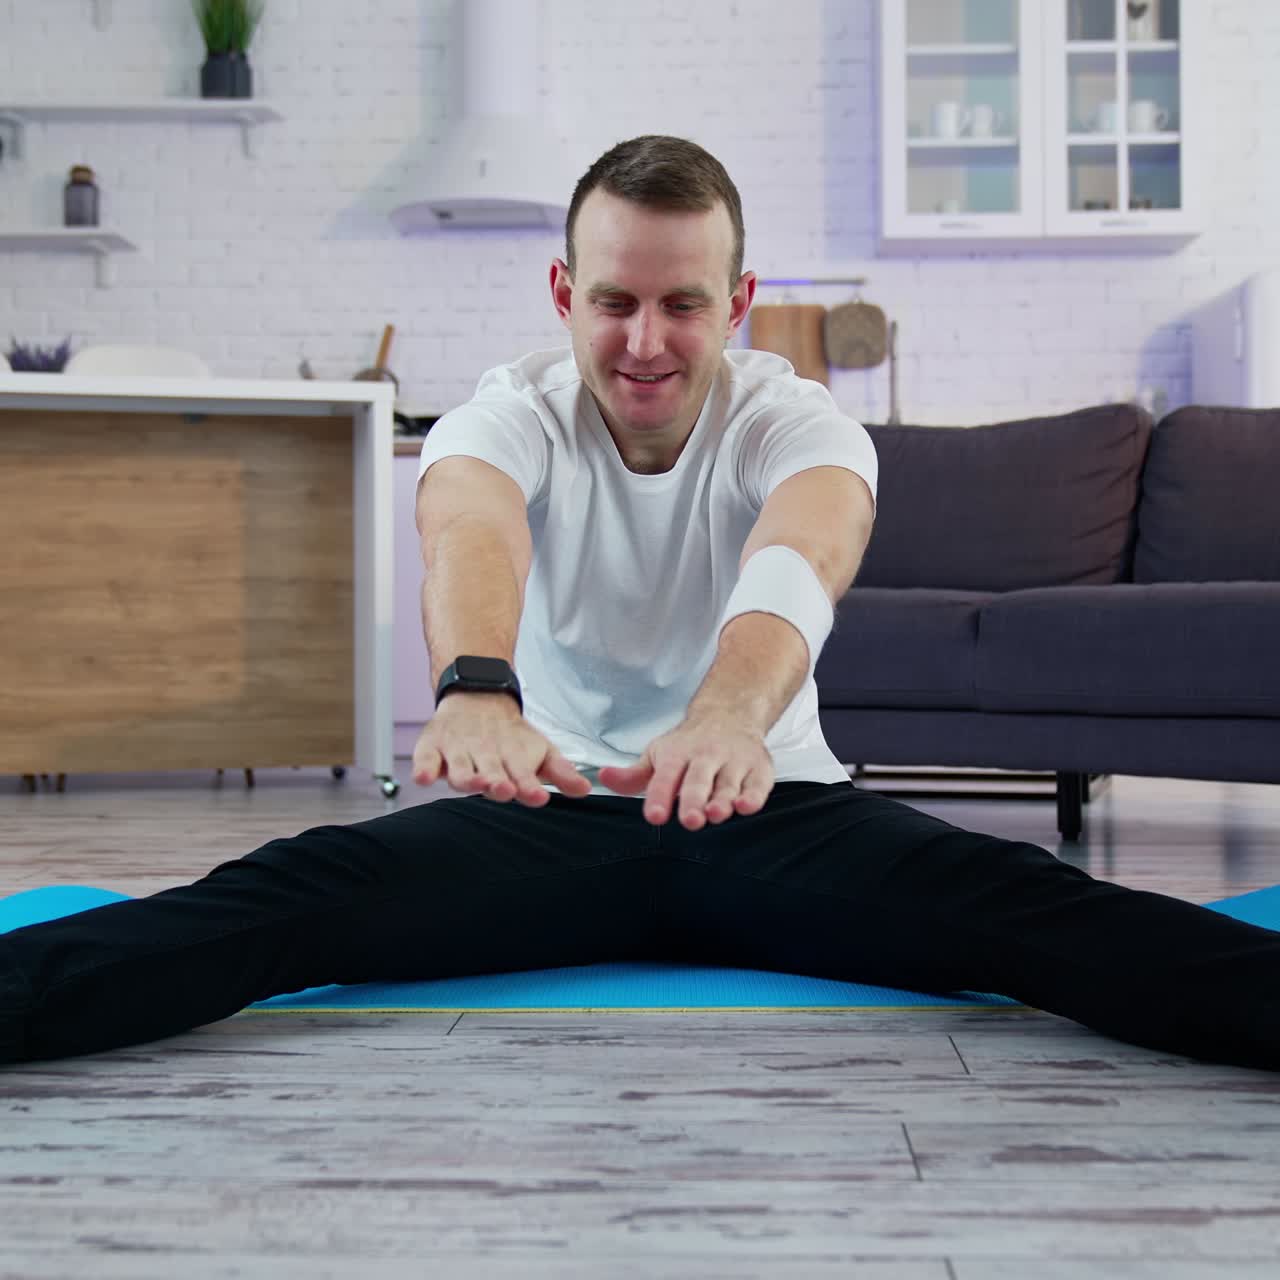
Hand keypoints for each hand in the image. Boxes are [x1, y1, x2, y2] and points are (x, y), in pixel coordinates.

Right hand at [412, 693, 592, 804]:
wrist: (477, 697)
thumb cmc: (511, 736)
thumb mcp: (541, 750)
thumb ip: (561, 772)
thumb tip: (585, 790)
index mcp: (513, 756)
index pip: (523, 773)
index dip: (529, 786)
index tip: (537, 796)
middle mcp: (485, 753)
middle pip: (490, 771)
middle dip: (496, 782)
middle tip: (504, 789)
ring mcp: (457, 750)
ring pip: (459, 767)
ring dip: (466, 777)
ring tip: (474, 783)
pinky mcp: (432, 747)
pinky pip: (425, 758)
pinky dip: (424, 766)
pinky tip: (424, 777)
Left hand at [597, 714, 773, 828]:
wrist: (730, 714)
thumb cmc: (688, 744)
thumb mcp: (657, 754)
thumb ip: (632, 775)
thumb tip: (601, 778)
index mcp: (677, 754)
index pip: (665, 776)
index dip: (660, 796)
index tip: (655, 815)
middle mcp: (706, 755)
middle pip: (698, 780)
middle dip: (693, 800)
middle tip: (689, 820)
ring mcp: (735, 761)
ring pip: (728, 783)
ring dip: (723, 799)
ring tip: (716, 814)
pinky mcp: (759, 768)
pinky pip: (758, 784)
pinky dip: (754, 795)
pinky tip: (745, 806)